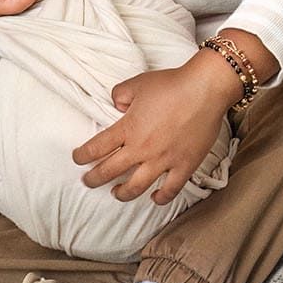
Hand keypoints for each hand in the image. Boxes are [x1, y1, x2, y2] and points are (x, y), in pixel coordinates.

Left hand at [71, 53, 236, 206]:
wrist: (205, 89)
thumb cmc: (171, 84)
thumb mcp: (137, 84)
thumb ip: (120, 96)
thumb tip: (117, 107)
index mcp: (128, 129)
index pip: (96, 148)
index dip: (82, 156)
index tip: (78, 159)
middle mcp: (142, 149)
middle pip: (109, 172)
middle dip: (94, 179)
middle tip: (88, 181)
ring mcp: (163, 160)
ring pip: (136, 187)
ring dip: (122, 193)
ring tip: (117, 193)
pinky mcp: (184, 165)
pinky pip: (170, 189)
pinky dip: (161, 197)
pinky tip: (155, 198)